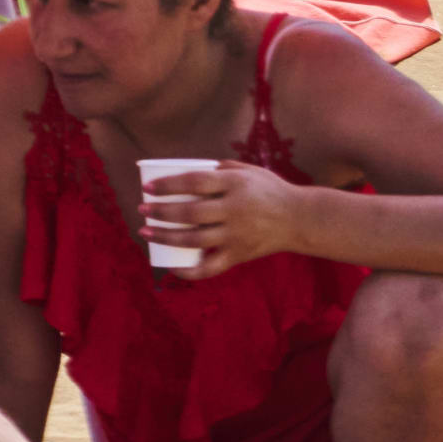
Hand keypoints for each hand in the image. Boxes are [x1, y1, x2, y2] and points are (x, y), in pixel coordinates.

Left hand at [144, 159, 300, 280]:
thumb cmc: (272, 191)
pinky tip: (171, 268)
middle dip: (161, 212)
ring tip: (147, 233)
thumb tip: (190, 170)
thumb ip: (223, 170)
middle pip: (190, 212)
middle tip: (142, 210)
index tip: (148, 188)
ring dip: (165, 237)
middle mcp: (236, 209)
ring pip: (194, 239)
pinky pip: (210, 267)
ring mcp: (237, 234)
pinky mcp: (240, 254)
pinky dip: (189, 271)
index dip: (169, 185)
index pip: (195, 182)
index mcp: (237, 184)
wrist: (300, 219)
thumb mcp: (251, 172)